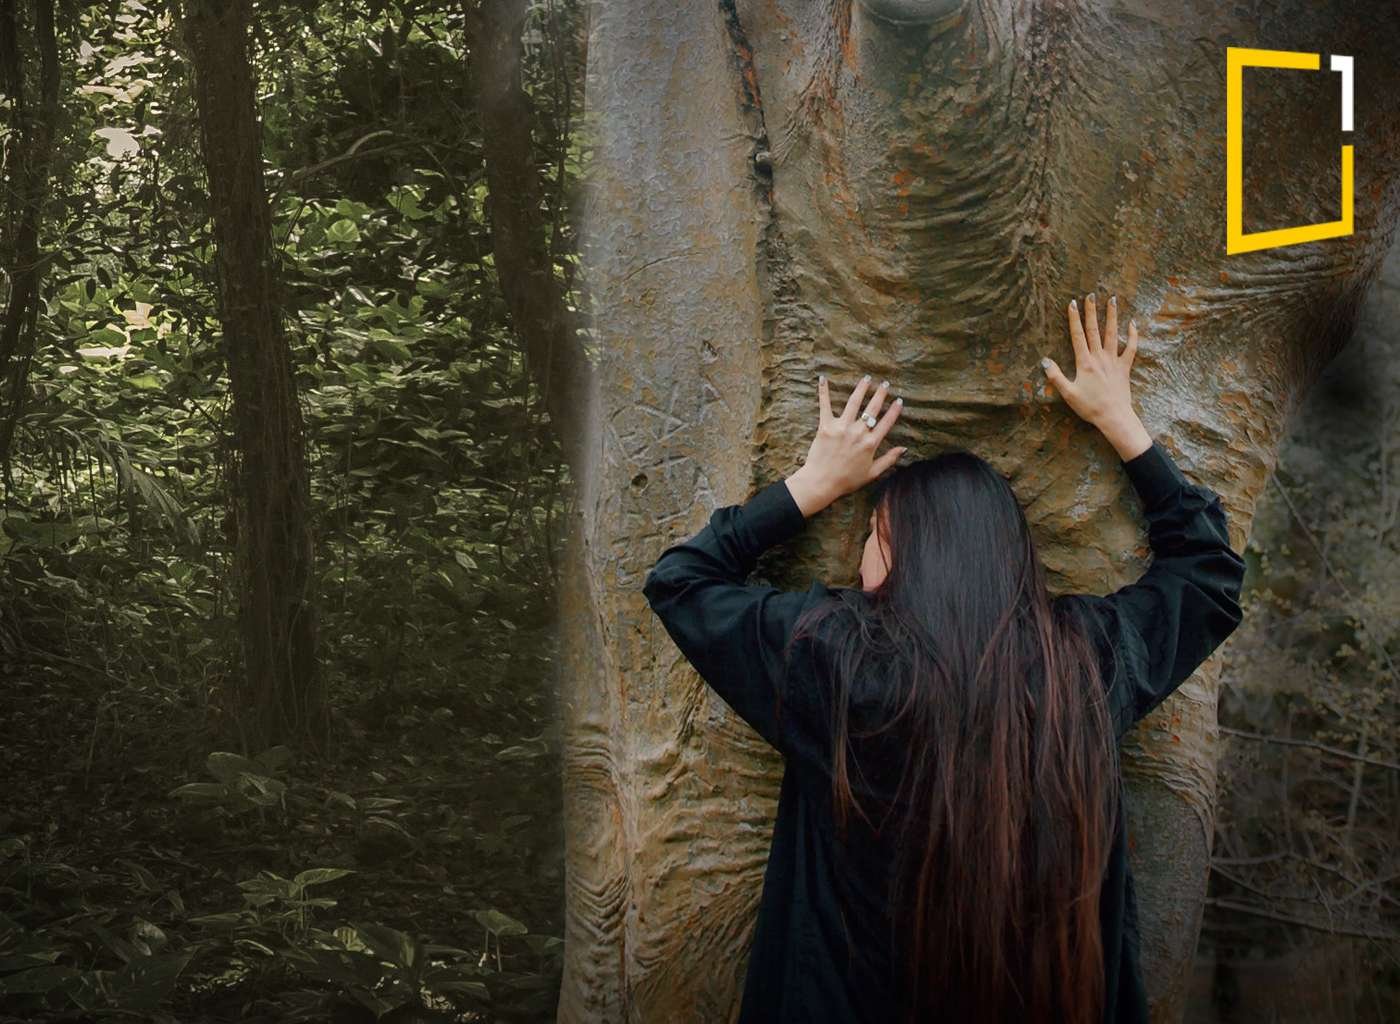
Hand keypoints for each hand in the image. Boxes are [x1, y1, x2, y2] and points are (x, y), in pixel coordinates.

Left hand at [784, 374, 906, 517]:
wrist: (821, 482)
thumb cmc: (847, 480)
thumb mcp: (872, 473)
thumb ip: (889, 459)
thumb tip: (904, 449)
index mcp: (870, 443)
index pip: (886, 423)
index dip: (894, 411)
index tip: (899, 400)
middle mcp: (858, 432)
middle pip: (872, 409)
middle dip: (880, 394)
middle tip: (885, 383)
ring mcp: (842, 427)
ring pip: (854, 402)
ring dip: (861, 388)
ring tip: (866, 378)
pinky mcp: (826, 426)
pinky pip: (824, 405)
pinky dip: (823, 391)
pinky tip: (823, 378)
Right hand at [1041, 294, 1151, 459]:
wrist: (1114, 416)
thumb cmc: (1089, 407)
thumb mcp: (1068, 394)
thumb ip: (1056, 376)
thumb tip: (1044, 361)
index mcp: (1084, 362)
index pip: (1078, 335)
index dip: (1074, 319)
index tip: (1072, 303)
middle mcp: (1099, 357)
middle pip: (1094, 330)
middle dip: (1091, 311)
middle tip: (1091, 294)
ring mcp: (1114, 361)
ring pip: (1112, 334)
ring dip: (1112, 316)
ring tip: (1112, 300)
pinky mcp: (1124, 367)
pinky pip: (1130, 348)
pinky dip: (1132, 336)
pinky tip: (1132, 324)